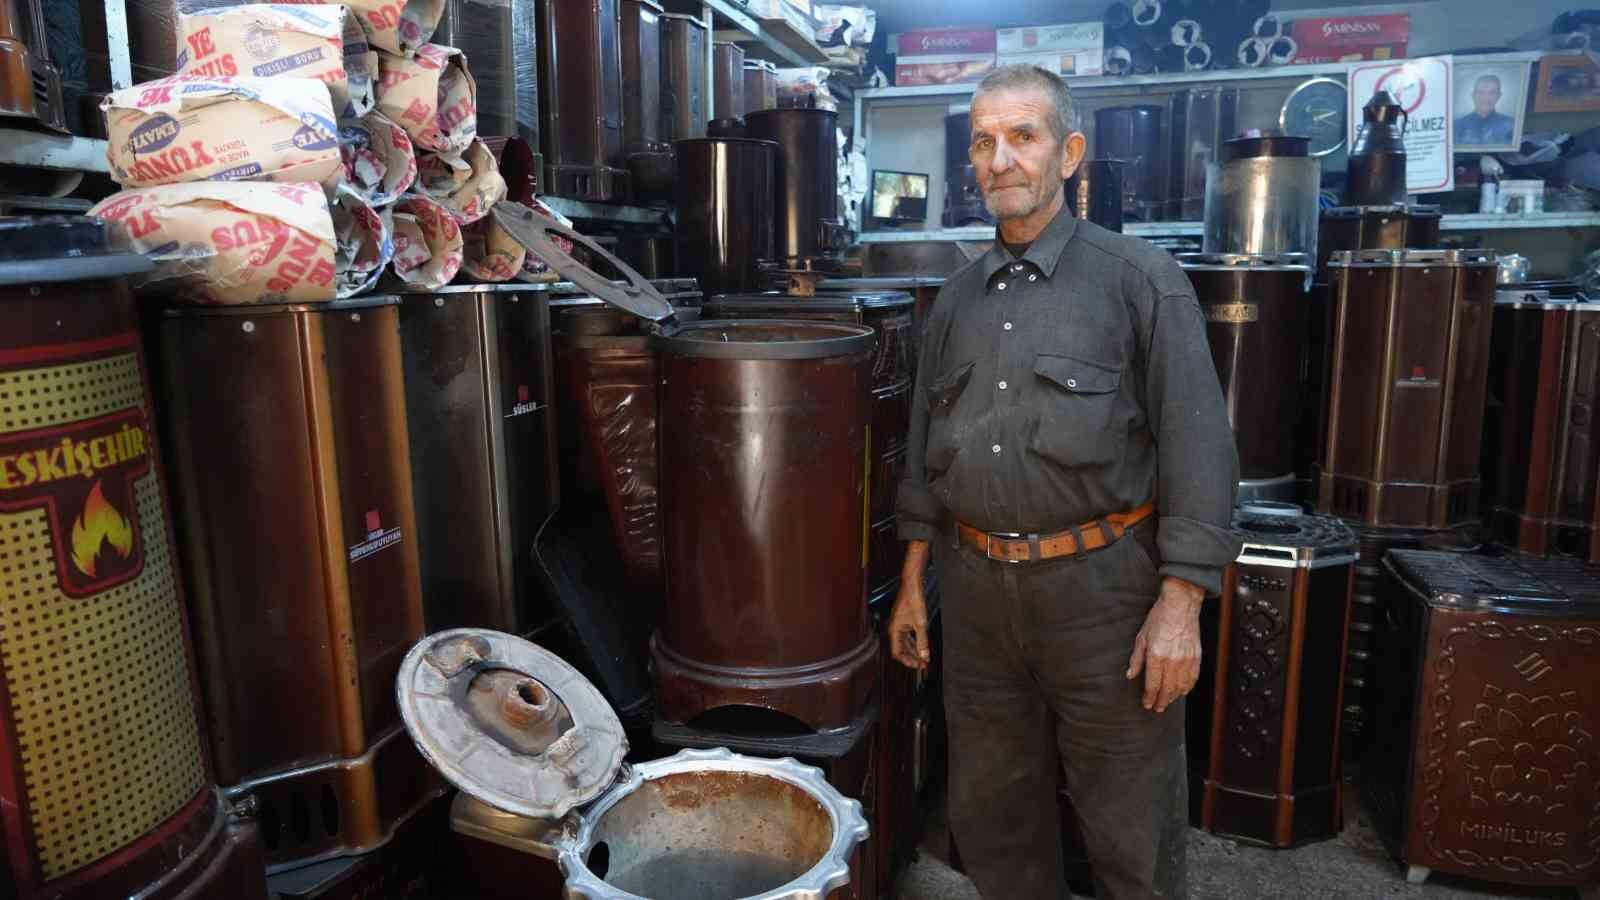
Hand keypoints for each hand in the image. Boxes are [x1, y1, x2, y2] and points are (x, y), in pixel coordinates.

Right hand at [888, 578, 930, 670]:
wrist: (912, 587)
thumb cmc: (913, 601)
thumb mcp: (920, 624)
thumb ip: (922, 641)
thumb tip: (924, 655)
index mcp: (894, 631)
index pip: (897, 652)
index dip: (907, 661)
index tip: (917, 666)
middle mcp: (895, 629)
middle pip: (901, 649)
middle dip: (912, 657)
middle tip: (923, 664)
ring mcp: (899, 625)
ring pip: (905, 643)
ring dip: (914, 650)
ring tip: (923, 657)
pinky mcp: (904, 621)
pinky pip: (908, 636)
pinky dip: (914, 642)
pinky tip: (921, 646)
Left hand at [1125, 576, 1204, 713]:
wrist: (1181, 605)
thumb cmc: (1160, 618)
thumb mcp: (1142, 637)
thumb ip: (1136, 659)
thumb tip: (1130, 674)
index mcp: (1156, 655)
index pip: (1152, 684)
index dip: (1149, 697)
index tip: (1146, 703)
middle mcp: (1172, 660)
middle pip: (1167, 689)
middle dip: (1161, 701)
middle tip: (1156, 708)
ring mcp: (1186, 659)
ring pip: (1181, 686)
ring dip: (1174, 697)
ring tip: (1167, 702)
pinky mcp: (1196, 657)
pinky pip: (1193, 678)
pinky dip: (1187, 687)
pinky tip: (1182, 692)